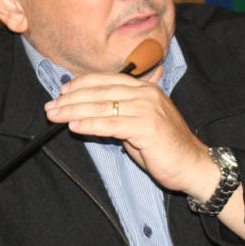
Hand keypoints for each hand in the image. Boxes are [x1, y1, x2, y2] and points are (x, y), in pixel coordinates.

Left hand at [44, 70, 219, 199]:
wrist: (193, 165)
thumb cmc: (164, 148)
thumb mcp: (139, 124)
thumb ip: (119, 113)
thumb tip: (89, 111)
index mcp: (145, 89)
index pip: (107, 80)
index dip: (81, 84)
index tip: (62, 91)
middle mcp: (146, 94)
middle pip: (101, 91)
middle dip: (71, 99)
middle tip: (51, 106)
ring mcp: (147, 108)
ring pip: (102, 106)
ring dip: (74, 111)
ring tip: (55, 115)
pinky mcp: (146, 127)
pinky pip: (111, 124)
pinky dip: (90, 124)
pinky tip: (73, 126)